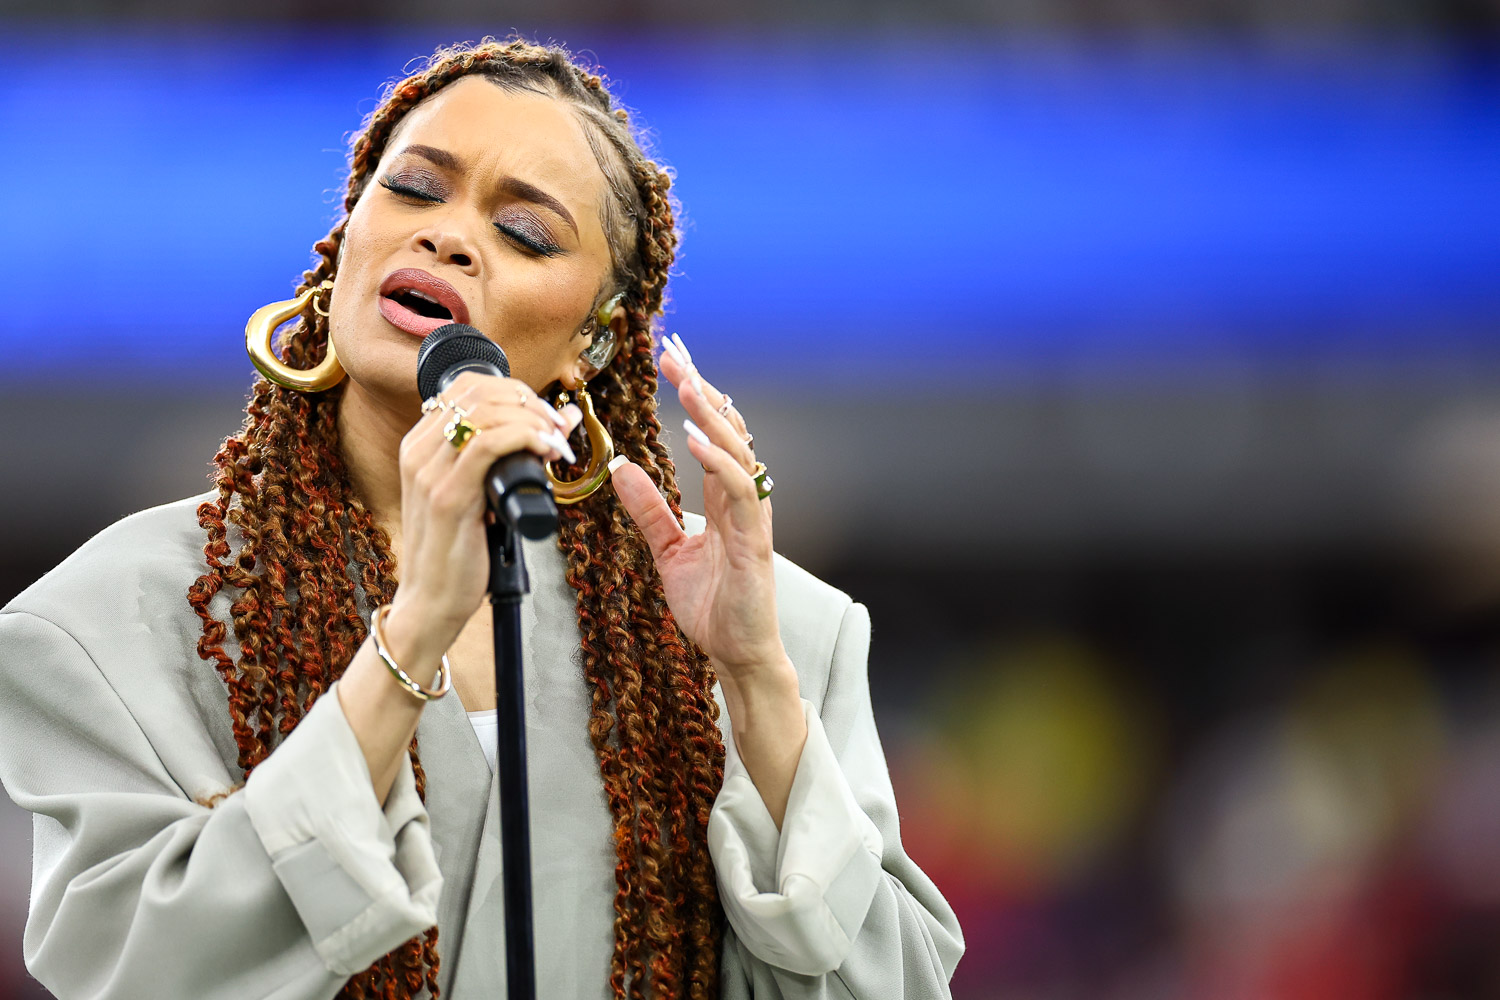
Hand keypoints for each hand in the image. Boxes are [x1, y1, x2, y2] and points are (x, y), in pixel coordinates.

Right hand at [384, 372, 581, 666]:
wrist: (431, 603)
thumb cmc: (460, 553)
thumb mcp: (483, 495)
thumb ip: (511, 458)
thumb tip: (562, 420)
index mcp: (421, 445)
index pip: (468, 387)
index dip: (515, 390)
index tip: (548, 414)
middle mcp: (419, 451)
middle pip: (479, 391)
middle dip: (530, 402)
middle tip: (560, 427)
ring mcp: (429, 472)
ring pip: (485, 411)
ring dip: (533, 419)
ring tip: (558, 442)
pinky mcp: (447, 496)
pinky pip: (487, 444)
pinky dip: (526, 438)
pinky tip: (546, 451)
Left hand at [609, 334, 784, 686]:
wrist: (736, 654)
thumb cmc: (712, 606)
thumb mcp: (668, 550)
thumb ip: (649, 509)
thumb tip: (623, 467)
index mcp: (724, 497)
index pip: (711, 432)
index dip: (693, 394)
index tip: (671, 359)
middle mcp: (743, 499)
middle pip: (727, 429)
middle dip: (701, 388)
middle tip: (675, 352)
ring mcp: (752, 517)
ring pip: (738, 450)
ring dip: (712, 414)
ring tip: (686, 384)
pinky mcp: (754, 540)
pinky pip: (740, 491)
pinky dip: (719, 461)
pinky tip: (697, 439)